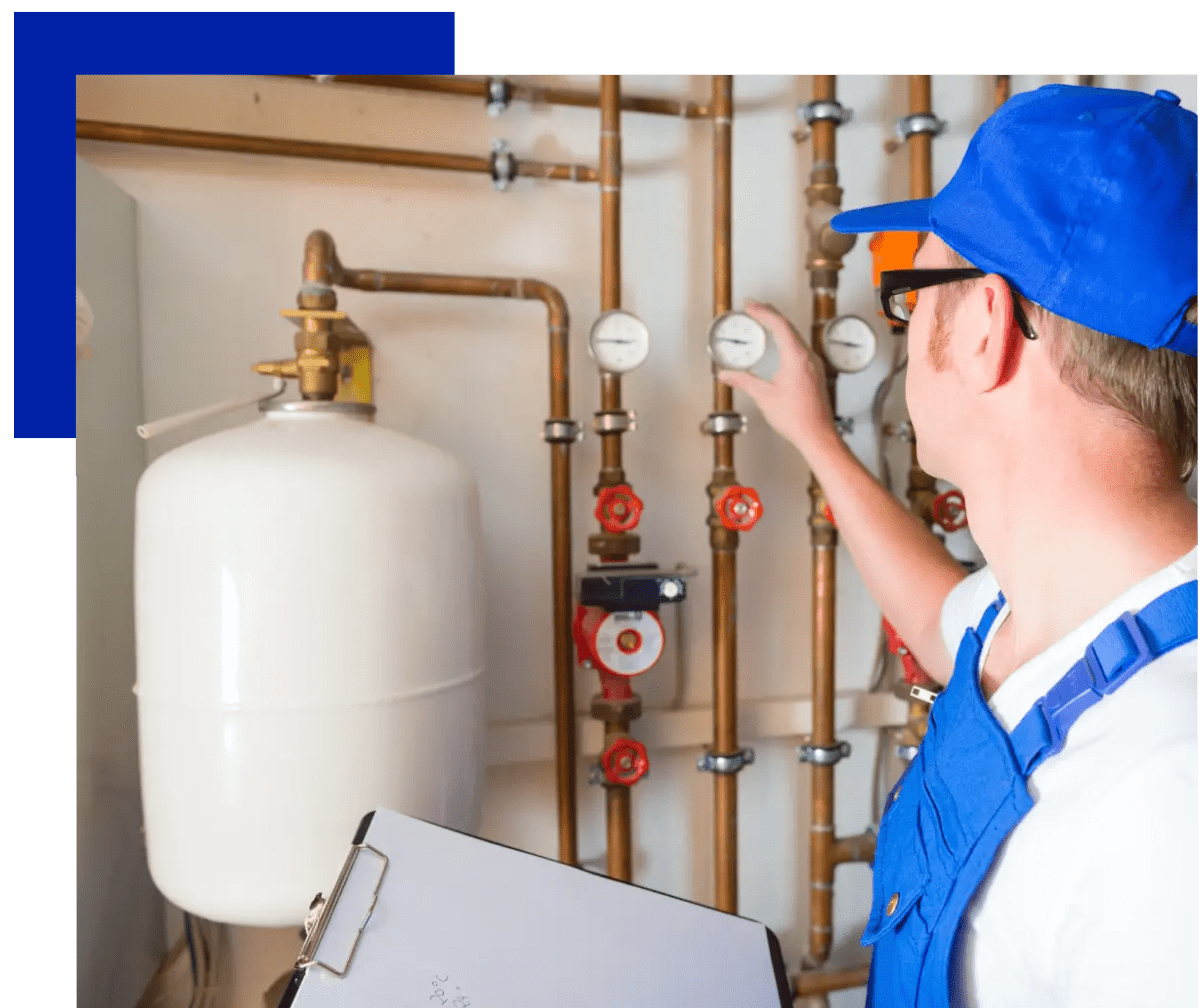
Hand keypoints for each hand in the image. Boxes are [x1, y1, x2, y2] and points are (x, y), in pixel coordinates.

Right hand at [718, 301, 837, 452]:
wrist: (817, 434)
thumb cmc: (797, 418)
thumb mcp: (764, 396)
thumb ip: (743, 381)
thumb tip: (727, 375)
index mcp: (796, 357)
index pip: (779, 324)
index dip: (763, 312)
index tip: (750, 306)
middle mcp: (808, 357)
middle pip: (789, 326)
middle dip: (770, 315)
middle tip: (755, 308)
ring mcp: (814, 365)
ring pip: (796, 337)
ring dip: (779, 327)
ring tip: (765, 322)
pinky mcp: (815, 373)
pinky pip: (800, 348)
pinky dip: (787, 340)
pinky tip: (780, 347)